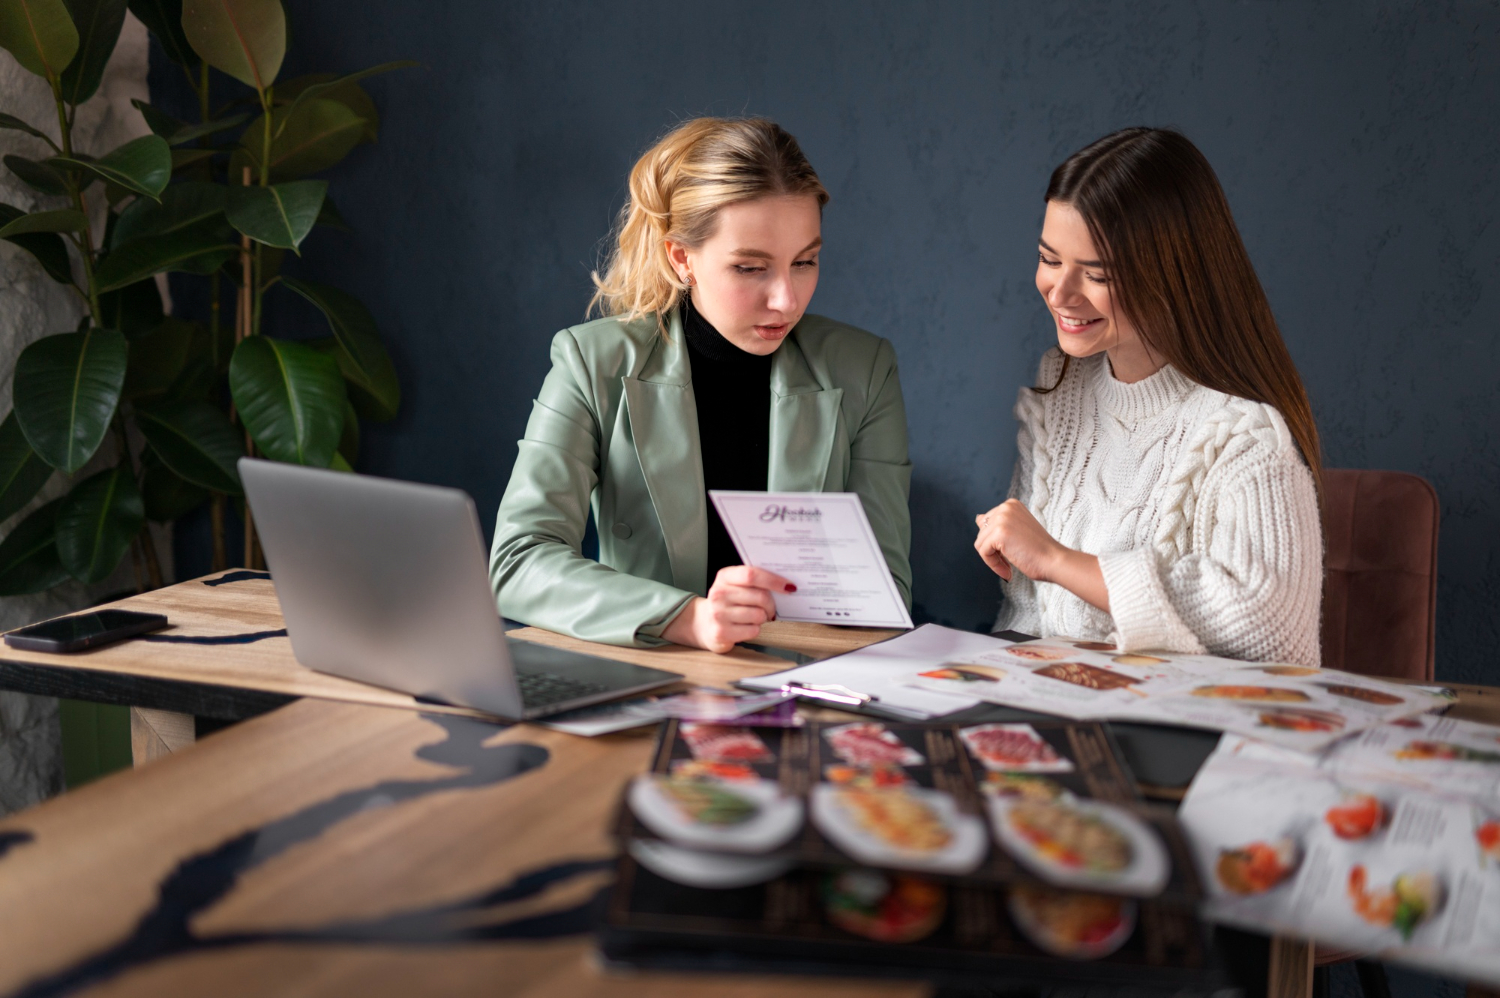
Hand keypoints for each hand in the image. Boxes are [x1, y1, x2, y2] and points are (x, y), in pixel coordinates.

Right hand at [662, 566, 795, 653]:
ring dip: (762, 618)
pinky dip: (755, 629)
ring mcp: (718, 613)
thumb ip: (754, 581)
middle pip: (760, 596)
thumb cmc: (727, 603)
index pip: (751, 574)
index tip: (788, 586)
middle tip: (770, 608)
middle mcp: (719, 593)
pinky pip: (753, 630)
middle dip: (771, 604)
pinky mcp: (721, 632)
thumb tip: (785, 585)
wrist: (703, 624)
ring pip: (758, 615)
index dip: (773, 580)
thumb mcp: (735, 585)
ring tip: (754, 617)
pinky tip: (746, 626)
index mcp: (724, 576)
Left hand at [973, 500, 1110, 611]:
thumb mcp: (1016, 530)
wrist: (1055, 561)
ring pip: (980, 544)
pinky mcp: (999, 532)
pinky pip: (983, 552)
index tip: (1012, 552)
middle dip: (994, 551)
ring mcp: (1002, 518)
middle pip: (982, 534)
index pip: (988, 524)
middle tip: (1011, 562)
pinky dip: (993, 565)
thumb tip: (978, 518)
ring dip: (994, 560)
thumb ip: (996, 524)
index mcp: (1011, 504)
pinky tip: (1008, 571)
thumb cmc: (1040, 551)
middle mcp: (1006, 507)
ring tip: (1010, 567)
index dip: (997, 544)